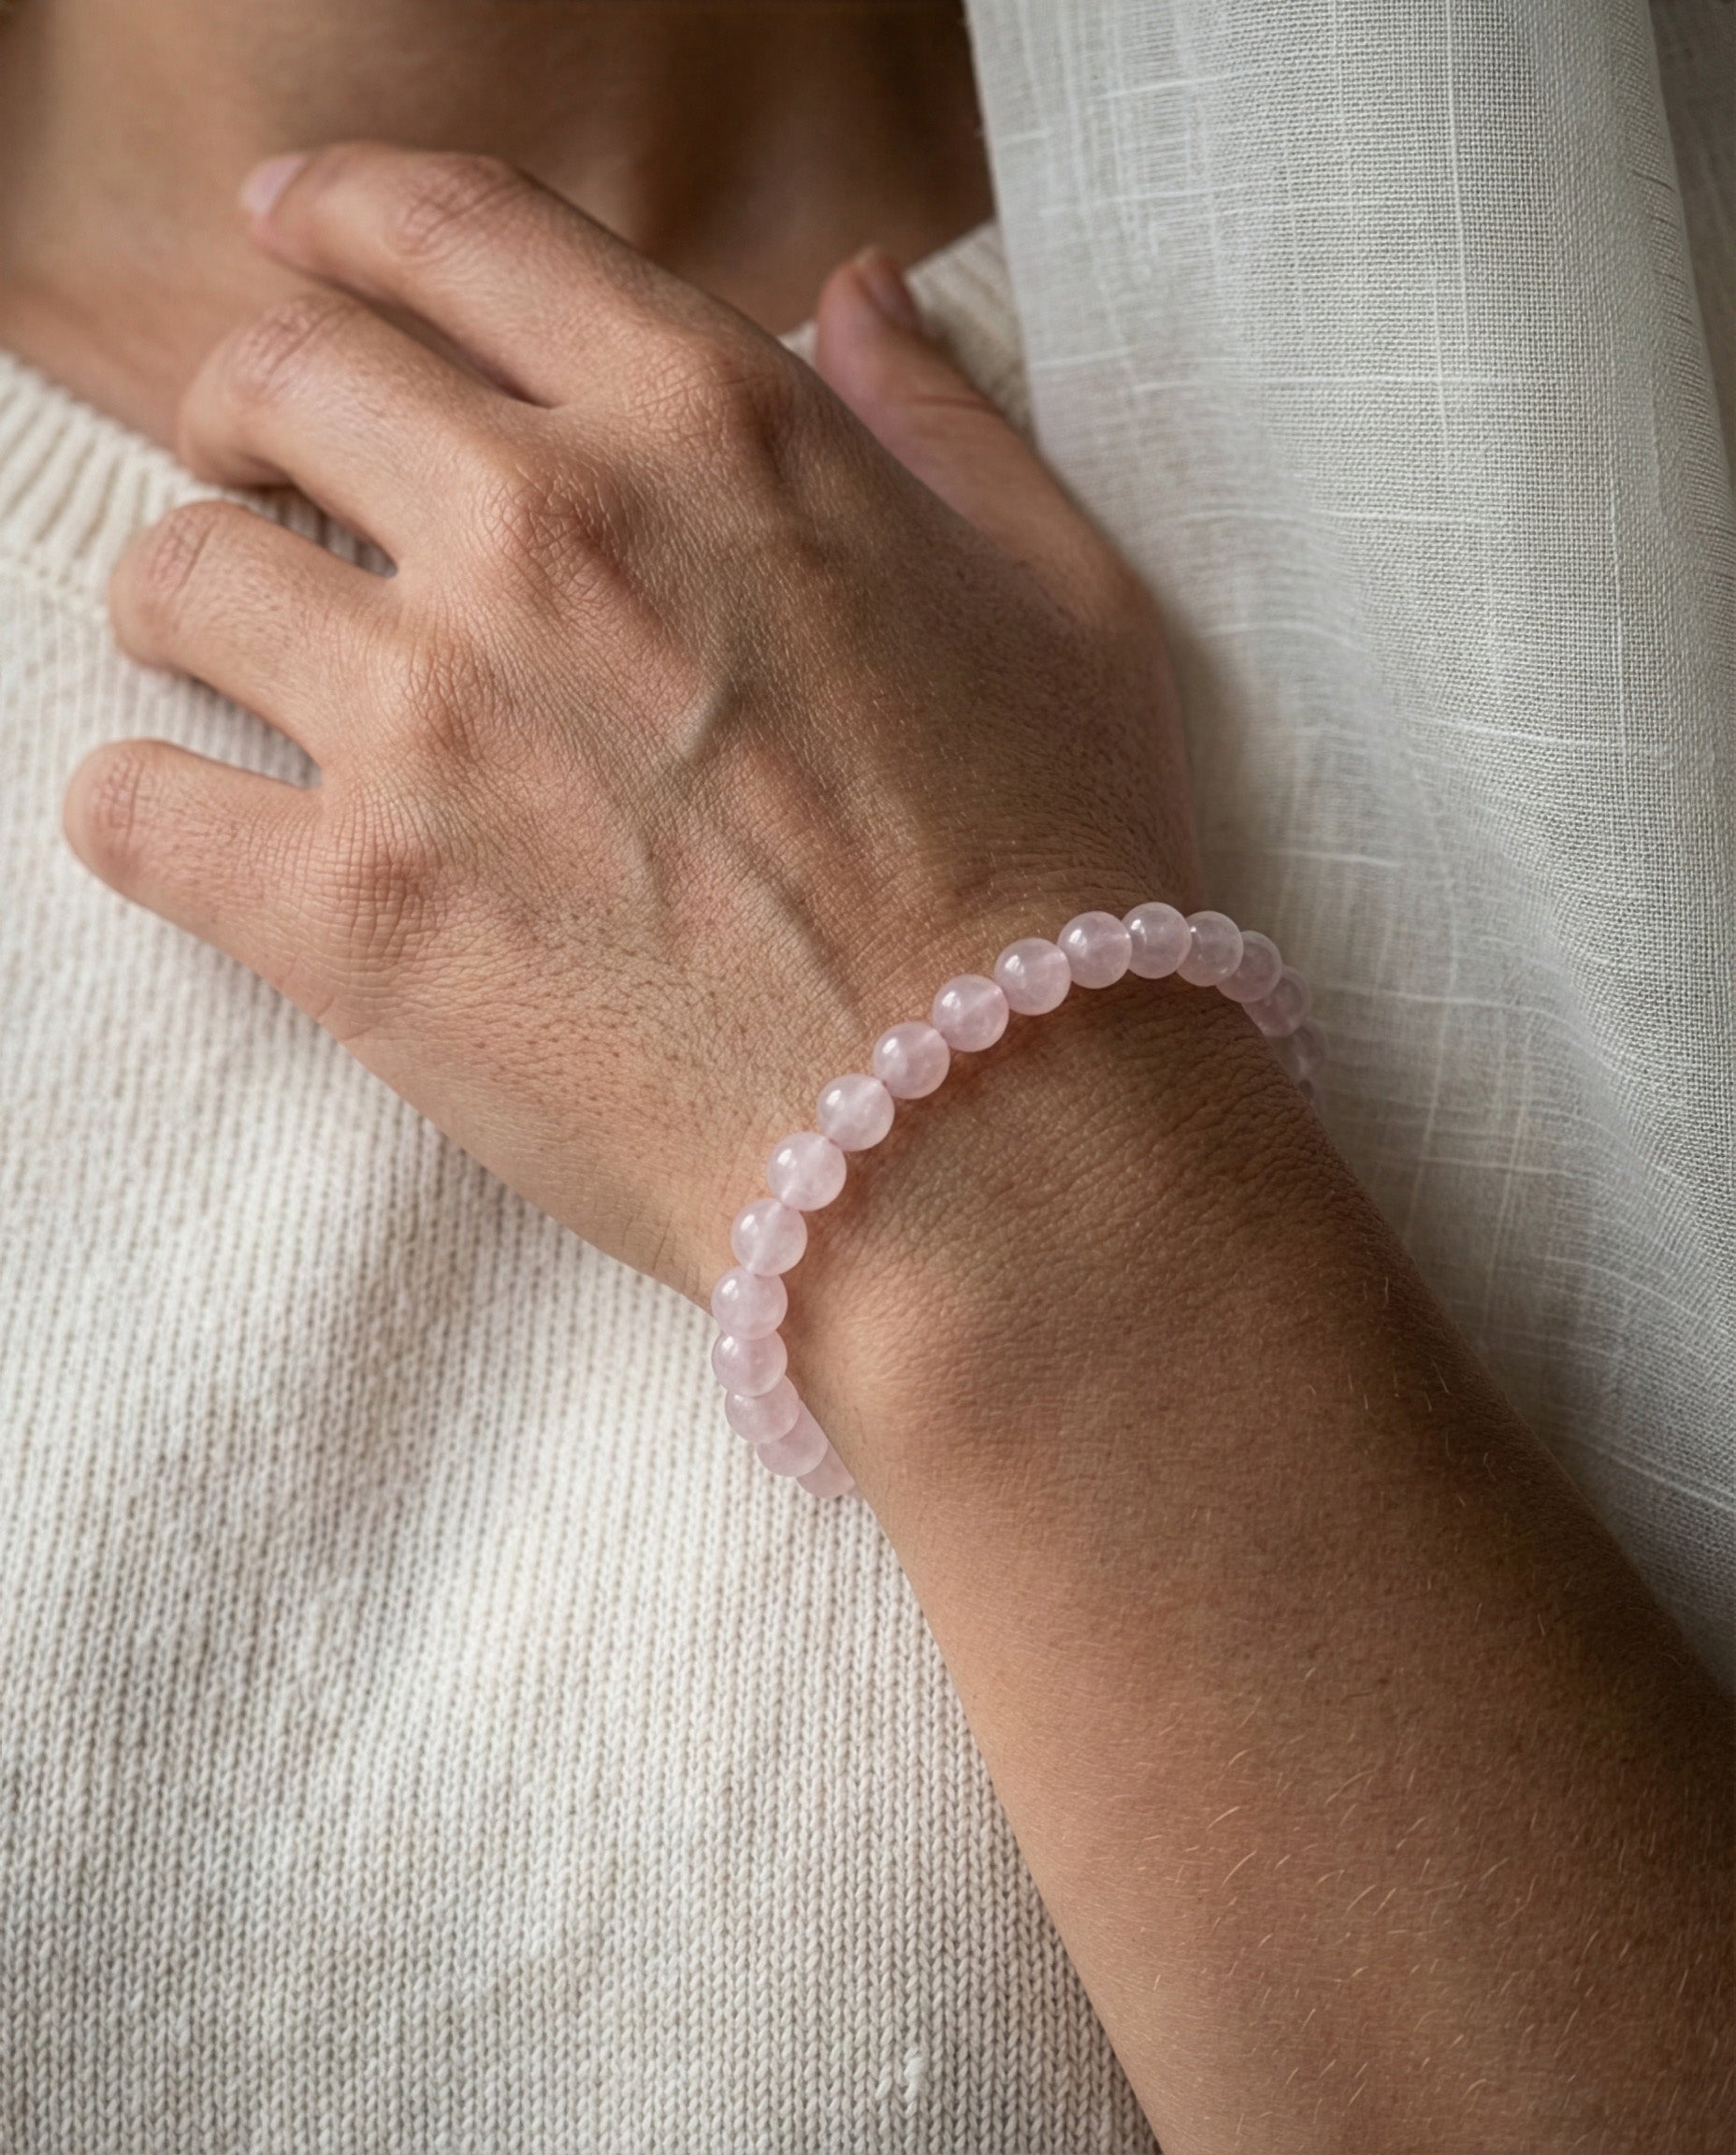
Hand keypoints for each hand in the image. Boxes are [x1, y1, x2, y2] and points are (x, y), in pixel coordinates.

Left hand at [68, 144, 1194, 1296]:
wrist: (998, 1134)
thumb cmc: (1057, 875)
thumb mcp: (1064, 599)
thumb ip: (939, 422)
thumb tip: (853, 294)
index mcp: (709, 426)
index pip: (451, 233)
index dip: (349, 216)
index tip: (299, 237)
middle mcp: (543, 534)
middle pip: (276, 379)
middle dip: (249, 406)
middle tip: (264, 468)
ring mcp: (429, 725)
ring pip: (176, 578)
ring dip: (190, 600)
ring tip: (231, 659)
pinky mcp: (355, 918)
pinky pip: (134, 810)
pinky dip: (143, 807)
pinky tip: (202, 826)